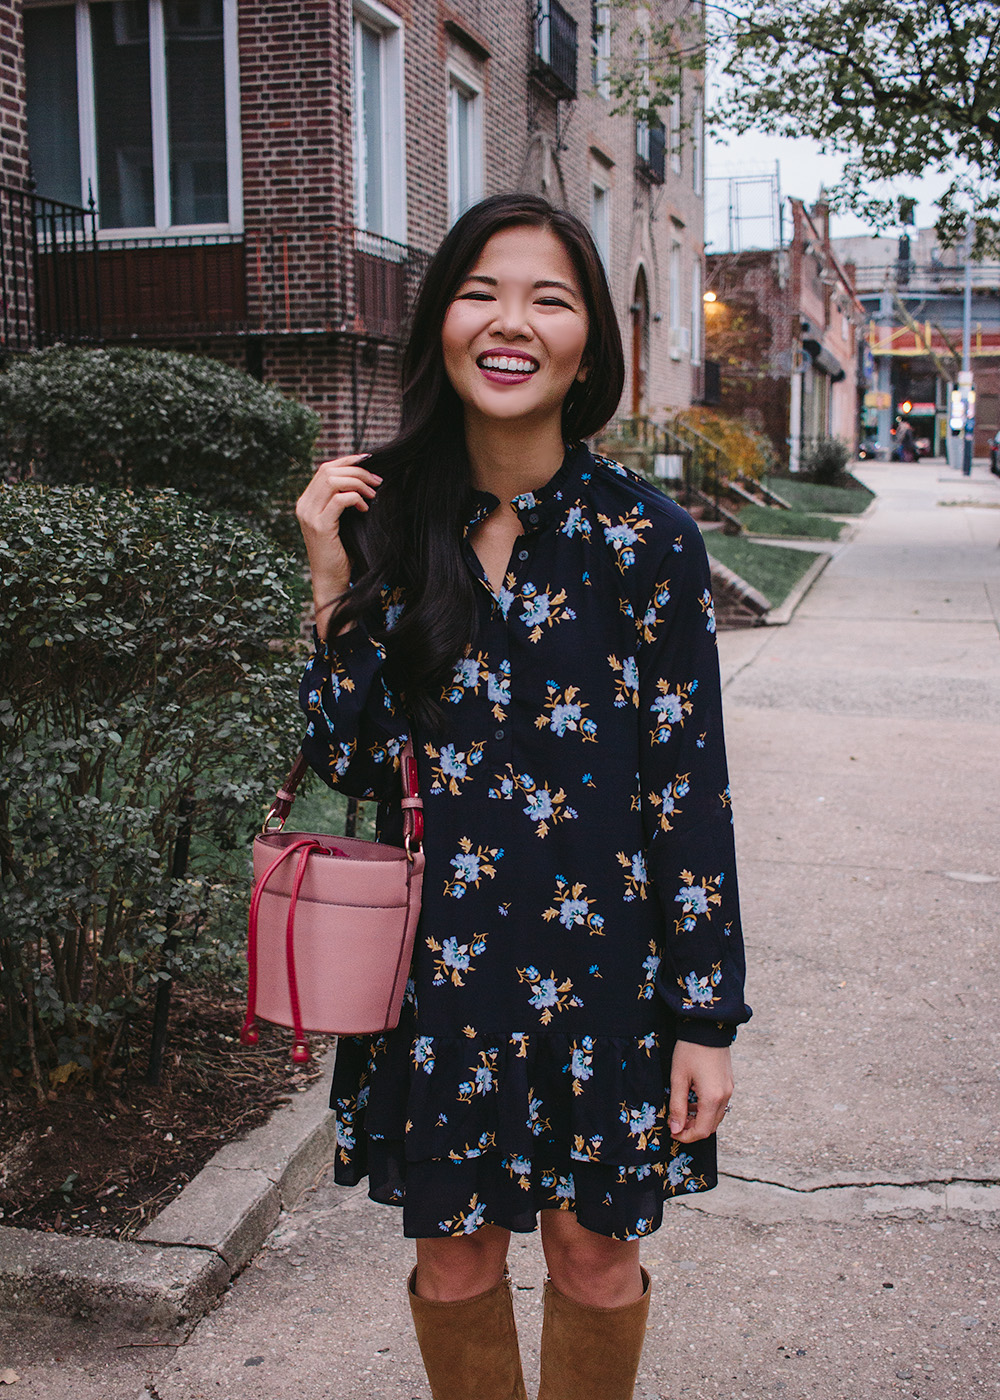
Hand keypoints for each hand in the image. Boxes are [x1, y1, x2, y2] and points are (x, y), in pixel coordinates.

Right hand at [295, 455, 381, 616]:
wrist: (330, 580)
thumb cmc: (340, 551)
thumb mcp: (340, 521)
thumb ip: (343, 500)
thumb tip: (365, 477)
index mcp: (306, 501)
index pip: (325, 469)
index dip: (347, 461)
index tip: (369, 462)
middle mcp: (303, 505)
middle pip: (329, 471)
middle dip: (357, 471)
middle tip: (377, 480)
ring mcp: (309, 516)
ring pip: (333, 481)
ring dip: (358, 483)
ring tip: (373, 494)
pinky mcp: (319, 527)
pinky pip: (339, 500)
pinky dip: (355, 499)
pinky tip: (365, 508)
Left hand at [668, 1041, 732, 1142]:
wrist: (707, 1026)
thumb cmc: (690, 1050)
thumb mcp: (678, 1078)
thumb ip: (677, 1106)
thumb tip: (675, 1129)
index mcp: (712, 1098)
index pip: (702, 1131)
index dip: (686, 1136)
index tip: (672, 1132)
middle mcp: (725, 1096)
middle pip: (711, 1126)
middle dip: (693, 1130)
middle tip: (675, 1124)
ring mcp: (729, 1089)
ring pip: (716, 1116)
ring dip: (700, 1120)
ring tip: (682, 1112)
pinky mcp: (729, 1083)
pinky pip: (719, 1105)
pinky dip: (706, 1109)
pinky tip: (693, 1101)